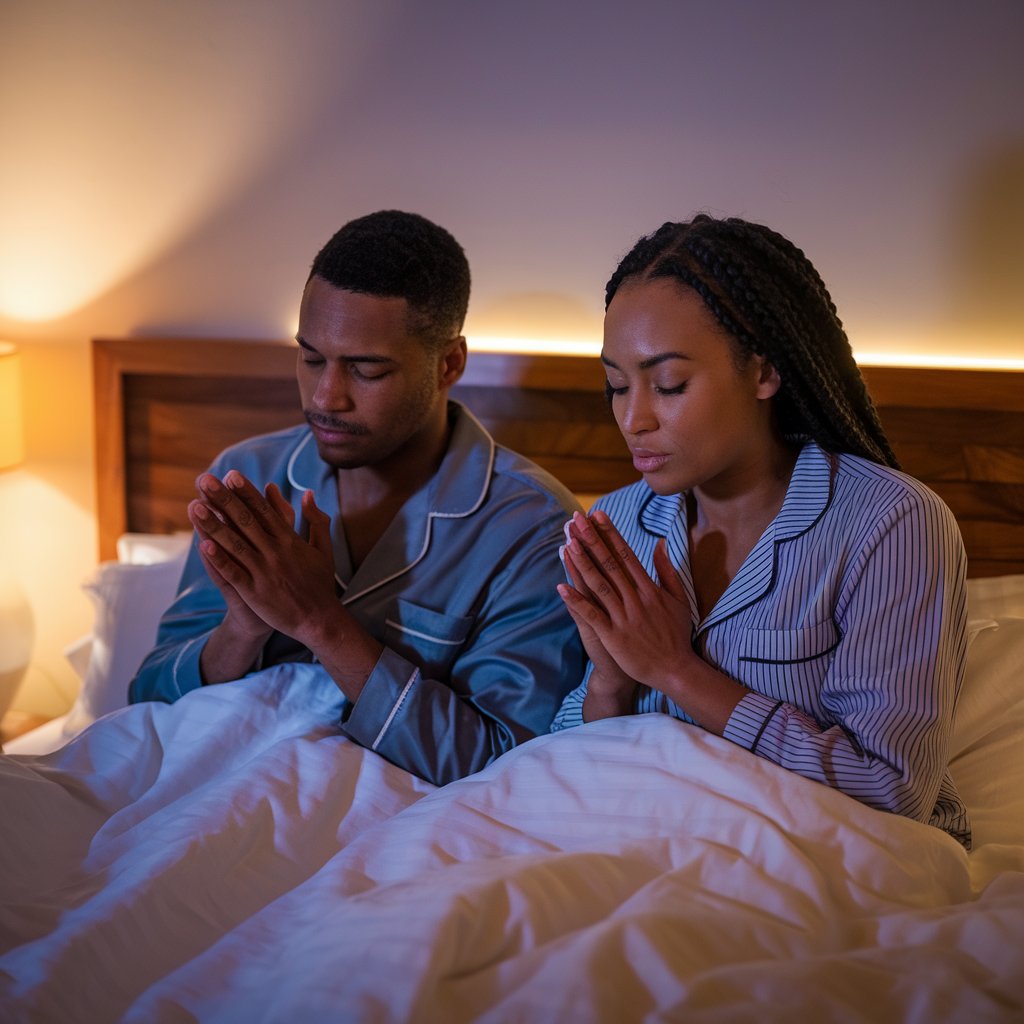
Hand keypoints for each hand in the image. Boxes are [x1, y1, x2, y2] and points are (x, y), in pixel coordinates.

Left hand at [189, 471, 337, 646]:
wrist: (320, 620)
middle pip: (245, 520)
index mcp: (290, 540)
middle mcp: (276, 552)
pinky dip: (219, 560)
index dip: (246, 492)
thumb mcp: (323, 548)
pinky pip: (234, 573)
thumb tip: (307, 493)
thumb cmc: (320, 584)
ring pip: (234, 544)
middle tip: (205, 480)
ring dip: (213, 524)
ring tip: (194, 506)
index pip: (264, 510)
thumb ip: (316, 519)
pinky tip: (203, 545)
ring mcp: (264, 572)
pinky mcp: (255, 592)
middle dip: (224, 498)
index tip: (231, 475)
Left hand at [558, 509, 695, 692]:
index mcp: (650, 589)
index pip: (626, 555)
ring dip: (582, 564)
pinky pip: (592, 615)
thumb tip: (660, 544)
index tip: (597, 515)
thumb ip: (667, 571)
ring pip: (600, 585)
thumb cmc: (676, 635)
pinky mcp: (614, 636)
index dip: (610, 534)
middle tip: (576, 520)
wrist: (676, 670)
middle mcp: (636, 599)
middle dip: (592, 540)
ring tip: (567, 544)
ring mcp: (624, 617)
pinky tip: (561, 587)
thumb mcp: (679, 599)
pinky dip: (577, 602)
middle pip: (610, 564)